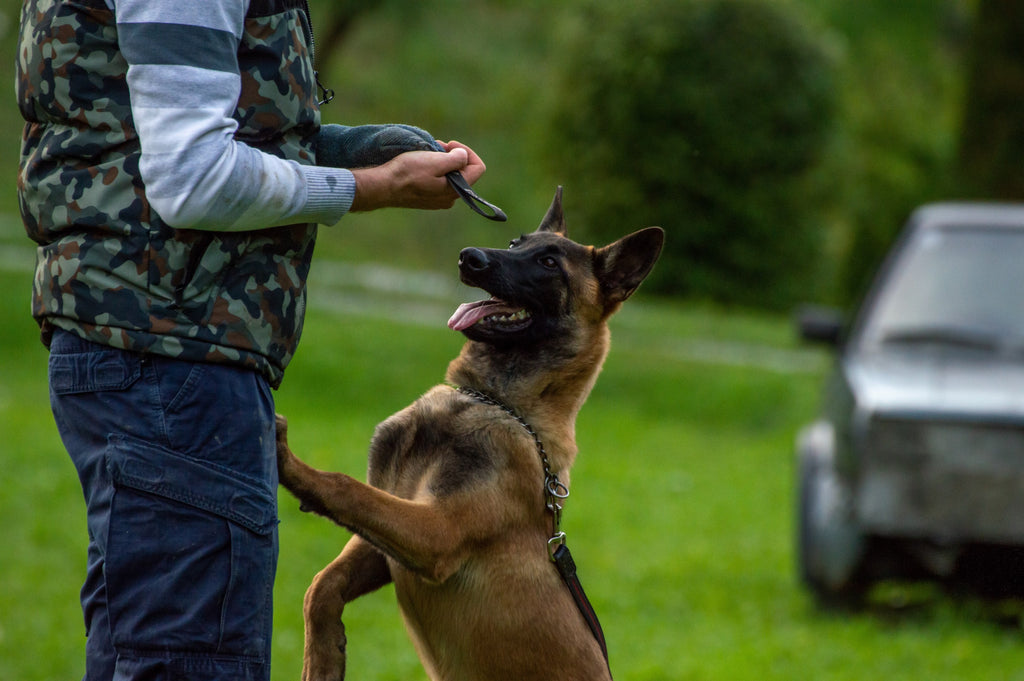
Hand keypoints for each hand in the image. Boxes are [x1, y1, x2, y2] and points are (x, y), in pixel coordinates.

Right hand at [349, 142, 485, 211]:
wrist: (384, 186)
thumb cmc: (408, 173)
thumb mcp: (435, 161)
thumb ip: (456, 159)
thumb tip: (464, 155)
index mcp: (456, 190)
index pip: (478, 167)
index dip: (467, 152)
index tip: (450, 145)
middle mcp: (451, 197)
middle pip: (464, 170)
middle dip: (453, 155)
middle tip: (437, 147)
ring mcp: (439, 199)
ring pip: (451, 174)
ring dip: (442, 160)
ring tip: (427, 153)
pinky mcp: (429, 198)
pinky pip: (439, 180)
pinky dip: (434, 168)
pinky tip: (421, 163)